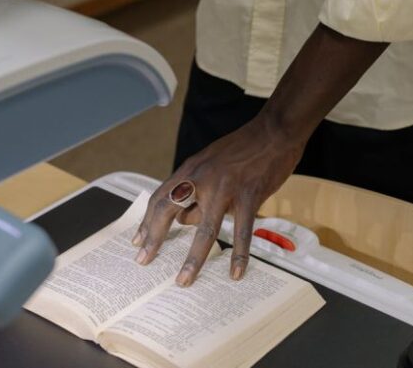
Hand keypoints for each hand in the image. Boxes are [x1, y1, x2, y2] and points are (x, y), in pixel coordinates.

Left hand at [132, 114, 304, 285]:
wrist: (274, 131)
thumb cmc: (244, 148)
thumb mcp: (211, 162)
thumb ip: (197, 189)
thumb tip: (185, 220)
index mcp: (191, 169)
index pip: (160, 197)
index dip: (147, 221)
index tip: (139, 241)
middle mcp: (202, 178)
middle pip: (170, 210)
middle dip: (155, 238)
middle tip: (144, 261)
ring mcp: (225, 187)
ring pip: (204, 229)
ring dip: (193, 259)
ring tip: (184, 280)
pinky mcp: (249, 196)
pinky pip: (241, 231)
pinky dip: (239, 255)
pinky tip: (235, 272)